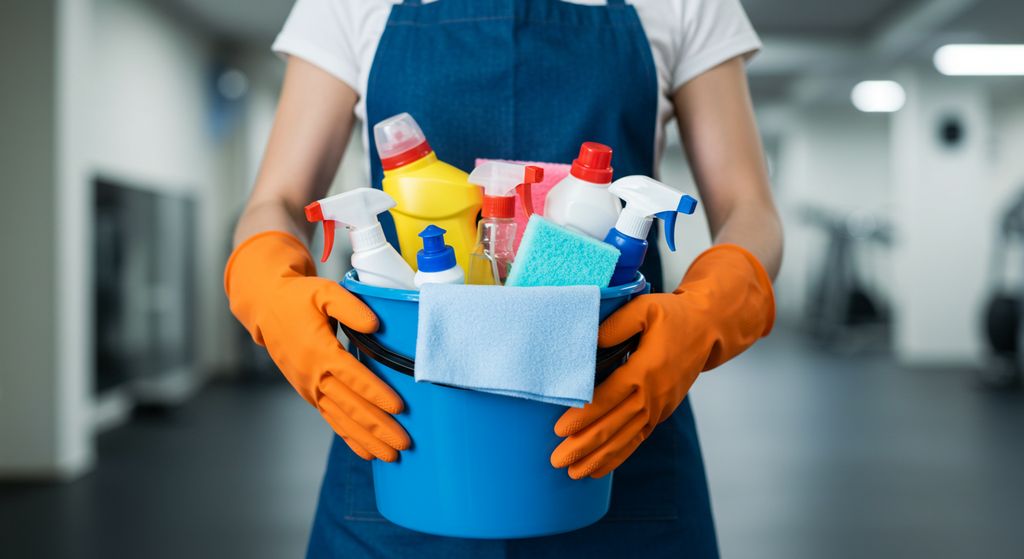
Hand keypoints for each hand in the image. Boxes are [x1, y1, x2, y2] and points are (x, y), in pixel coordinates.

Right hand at [225, 231, 410, 461]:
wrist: (266, 308)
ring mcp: (310, 387)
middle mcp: (313, 375)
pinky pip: (332, 419)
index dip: (376, 393)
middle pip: (351, 406)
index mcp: (318, 350)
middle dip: (378, 427)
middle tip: (404, 443)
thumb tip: (375, 324)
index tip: (399, 408)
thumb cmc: (299, 297)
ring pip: (342, 419)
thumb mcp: (324, 291)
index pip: (353, 377)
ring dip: (367, 439)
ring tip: (391, 456)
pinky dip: (349, 437)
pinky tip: (367, 452)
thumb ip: (350, 306)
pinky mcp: (310, 393)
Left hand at [550, 244, 773, 478]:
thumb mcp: (644, 309)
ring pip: (625, 438)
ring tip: (572, 472)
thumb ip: (615, 325)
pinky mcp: (660, 412)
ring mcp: (659, 406)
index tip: (559, 429)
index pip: (609, 397)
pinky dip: (617, 456)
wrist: (707, 329)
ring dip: (598, 457)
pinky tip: (597, 469)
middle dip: (584, 445)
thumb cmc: (672, 316)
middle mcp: (653, 394)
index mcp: (646, 369)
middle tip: (557, 460)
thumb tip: (588, 342)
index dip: (584, 415)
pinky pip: (637, 438)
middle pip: (614, 425)